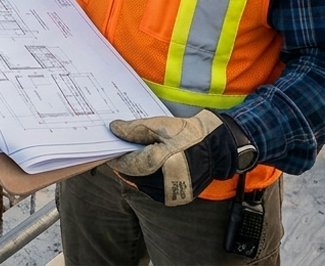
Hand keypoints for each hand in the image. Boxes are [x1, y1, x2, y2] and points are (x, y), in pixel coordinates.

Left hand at [107, 110, 236, 206]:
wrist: (215, 149)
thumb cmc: (188, 134)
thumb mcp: (160, 126)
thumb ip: (135, 128)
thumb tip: (113, 129)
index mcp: (156, 164)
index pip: (126, 163)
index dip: (115, 155)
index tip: (109, 147)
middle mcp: (160, 183)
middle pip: (131, 174)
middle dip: (125, 162)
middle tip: (121, 148)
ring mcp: (167, 194)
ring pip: (140, 183)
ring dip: (135, 170)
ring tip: (136, 154)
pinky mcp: (173, 198)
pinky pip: (151, 188)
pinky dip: (146, 177)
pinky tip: (148, 164)